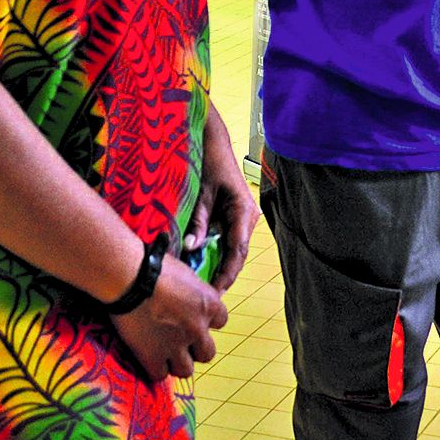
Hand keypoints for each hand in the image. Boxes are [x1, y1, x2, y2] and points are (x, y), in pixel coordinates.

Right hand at [112, 256, 227, 380]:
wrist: (130, 277)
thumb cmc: (155, 265)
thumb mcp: (185, 274)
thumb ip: (193, 292)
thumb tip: (188, 295)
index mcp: (209, 305)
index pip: (221, 322)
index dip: (206, 321)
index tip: (193, 318)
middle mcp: (198, 328)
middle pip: (207, 353)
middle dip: (195, 348)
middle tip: (180, 340)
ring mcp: (177, 346)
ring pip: (186, 370)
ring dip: (176, 363)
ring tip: (164, 353)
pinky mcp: (154, 357)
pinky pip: (160, 375)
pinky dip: (154, 368)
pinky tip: (147, 357)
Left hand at [187, 106, 260, 292]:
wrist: (213, 141)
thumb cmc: (209, 162)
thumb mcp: (202, 193)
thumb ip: (199, 221)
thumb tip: (192, 247)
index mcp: (244, 211)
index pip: (237, 250)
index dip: (227, 272)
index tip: (216, 290)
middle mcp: (247, 217)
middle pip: (236, 254)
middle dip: (223, 275)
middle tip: (207, 298)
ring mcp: (242, 218)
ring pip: (232, 250)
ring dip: (219, 267)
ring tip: (205, 288)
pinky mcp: (234, 217)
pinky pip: (227, 241)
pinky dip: (216, 255)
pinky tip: (204, 267)